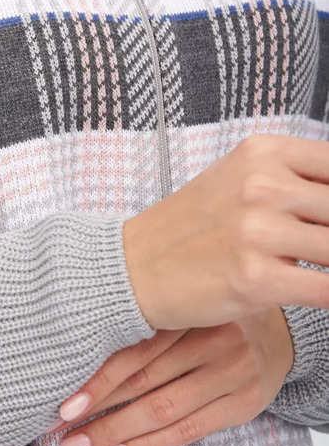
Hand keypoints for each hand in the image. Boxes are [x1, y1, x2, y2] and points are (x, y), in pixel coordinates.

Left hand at [50, 308, 293, 445]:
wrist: (279, 325)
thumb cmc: (213, 313)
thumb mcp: (181, 301)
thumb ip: (142, 316)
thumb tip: (76, 341)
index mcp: (189, 308)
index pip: (134, 349)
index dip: (97, 379)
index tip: (63, 402)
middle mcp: (213, 338)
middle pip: (144, 381)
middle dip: (97, 409)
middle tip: (60, 429)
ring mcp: (232, 373)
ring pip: (162, 410)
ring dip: (115, 432)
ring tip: (80, 445)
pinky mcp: (245, 403)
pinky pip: (188, 431)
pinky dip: (148, 445)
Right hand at [122, 133, 328, 329]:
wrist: (135, 267)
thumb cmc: (193, 227)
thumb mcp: (240, 180)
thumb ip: (295, 181)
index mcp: (262, 153)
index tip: (327, 218)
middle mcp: (262, 185)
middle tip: (323, 246)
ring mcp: (258, 231)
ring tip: (319, 264)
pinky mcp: (256, 279)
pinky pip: (327, 289)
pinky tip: (322, 292)